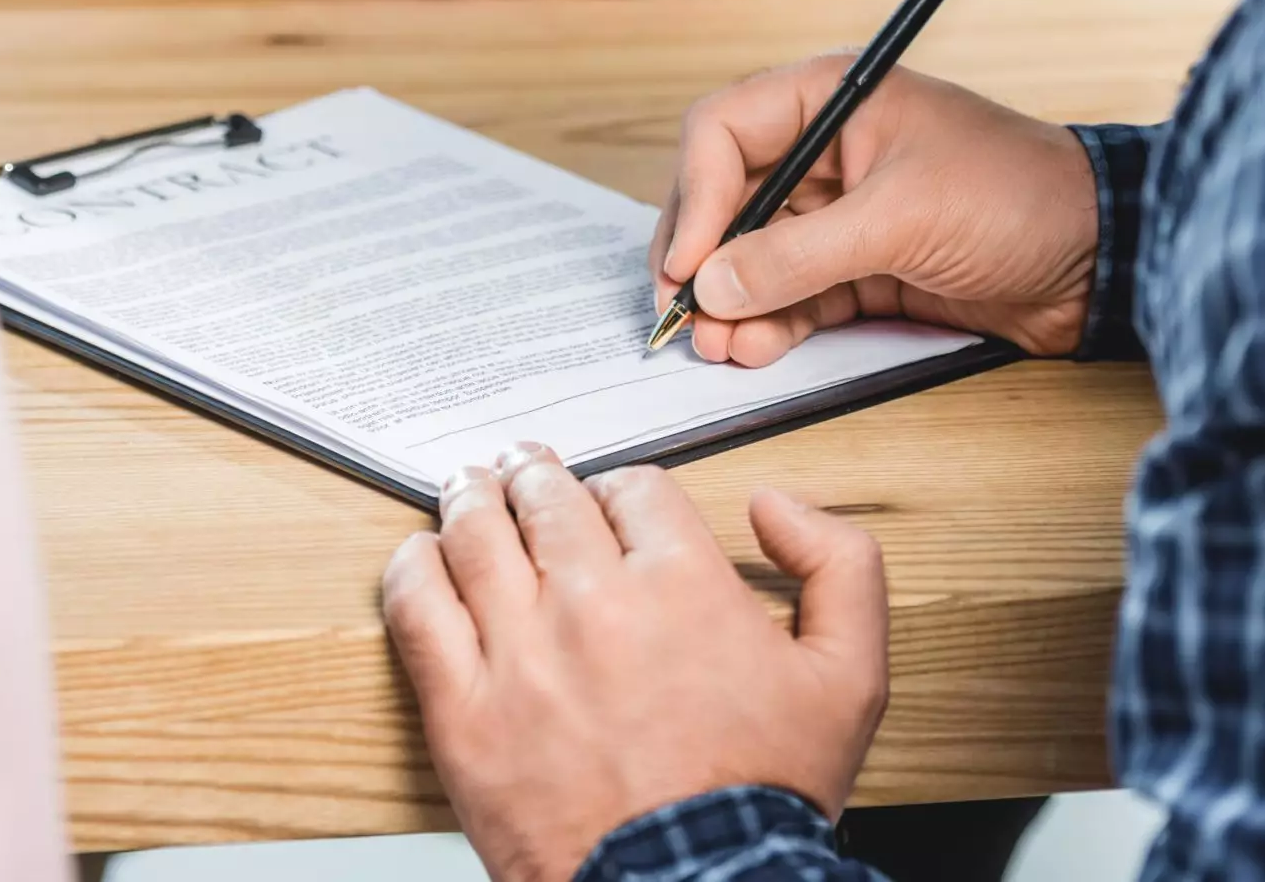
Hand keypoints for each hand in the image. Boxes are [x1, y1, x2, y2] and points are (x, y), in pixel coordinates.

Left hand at [384, 446, 887, 881]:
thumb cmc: (761, 799)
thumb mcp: (851, 679)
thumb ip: (841, 568)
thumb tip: (777, 507)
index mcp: (681, 584)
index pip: (633, 488)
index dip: (620, 487)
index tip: (610, 502)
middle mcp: (593, 602)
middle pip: (546, 498)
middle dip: (535, 474)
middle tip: (524, 467)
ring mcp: (520, 652)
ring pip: (476, 534)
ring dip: (471, 498)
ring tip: (469, 488)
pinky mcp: (464, 709)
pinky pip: (417, 607)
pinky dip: (413, 566)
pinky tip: (421, 556)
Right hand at [653, 59, 1099, 365]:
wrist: (1103, 258)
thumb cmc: (1018, 197)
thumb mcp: (899, 218)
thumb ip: (799, 254)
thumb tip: (713, 286)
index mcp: (832, 99)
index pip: (724, 131)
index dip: (695, 197)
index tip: (688, 264)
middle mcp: (826, 151)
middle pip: (726, 197)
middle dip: (702, 258)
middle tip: (682, 313)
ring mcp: (843, 211)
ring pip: (754, 254)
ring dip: (730, 301)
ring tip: (717, 346)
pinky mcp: (864, 267)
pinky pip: (793, 293)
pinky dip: (768, 322)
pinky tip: (752, 348)